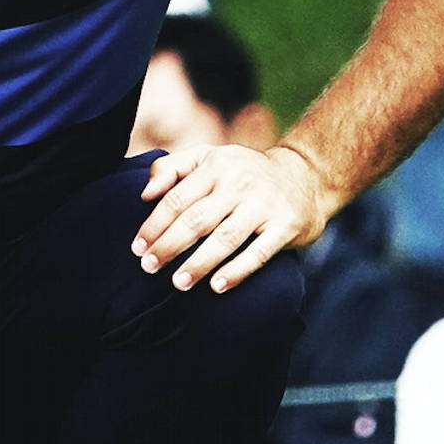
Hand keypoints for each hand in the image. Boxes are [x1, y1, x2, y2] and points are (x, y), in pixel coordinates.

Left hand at [132, 144, 331, 293]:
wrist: (306, 174)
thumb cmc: (243, 172)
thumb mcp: (209, 157)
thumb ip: (171, 168)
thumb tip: (144, 194)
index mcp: (216, 166)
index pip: (177, 198)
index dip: (154, 225)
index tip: (137, 248)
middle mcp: (240, 183)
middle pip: (196, 219)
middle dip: (169, 246)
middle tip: (148, 268)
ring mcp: (264, 205)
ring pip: (225, 238)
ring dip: (199, 263)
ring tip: (178, 283)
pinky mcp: (286, 225)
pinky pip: (259, 253)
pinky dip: (237, 270)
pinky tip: (216, 286)